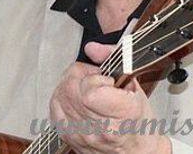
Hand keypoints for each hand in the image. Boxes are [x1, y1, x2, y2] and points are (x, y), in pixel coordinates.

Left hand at [49, 42, 171, 152]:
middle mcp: (100, 128)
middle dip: (80, 76)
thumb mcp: (135, 86)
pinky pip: (54, 109)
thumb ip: (113, 59)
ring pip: (59, 97)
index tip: (105, 80)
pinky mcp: (69, 137)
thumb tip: (93, 48)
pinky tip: (76, 99)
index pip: (90, 91)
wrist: (134, 152)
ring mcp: (82, 134)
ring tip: (86, 89)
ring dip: (70, 86)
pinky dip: (62, 98)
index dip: (94, 78)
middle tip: (94, 80)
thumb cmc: (138, 123)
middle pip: (70, 90)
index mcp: (122, 114)